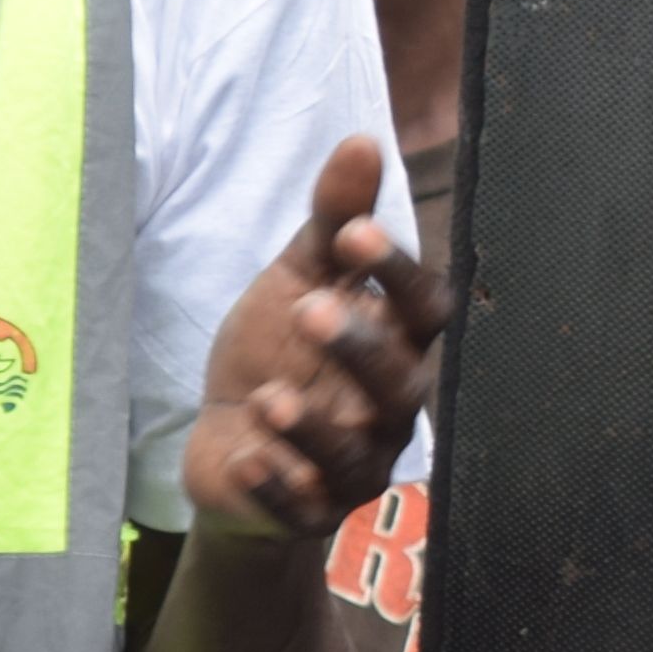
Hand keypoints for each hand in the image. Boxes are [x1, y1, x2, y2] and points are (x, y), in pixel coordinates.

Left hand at [189, 135, 447, 536]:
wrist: (228, 446)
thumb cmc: (278, 356)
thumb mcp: (297, 282)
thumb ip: (330, 223)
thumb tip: (361, 140)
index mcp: (396, 344)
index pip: (424, 308)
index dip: (396, 273)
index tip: (353, 233)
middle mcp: (389, 407)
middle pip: (399, 383)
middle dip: (359, 347)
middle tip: (309, 310)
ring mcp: (353, 464)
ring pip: (354, 452)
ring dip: (313, 425)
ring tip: (270, 396)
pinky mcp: (308, 511)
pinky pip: (302, 506)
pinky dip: (275, 484)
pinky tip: (243, 457)